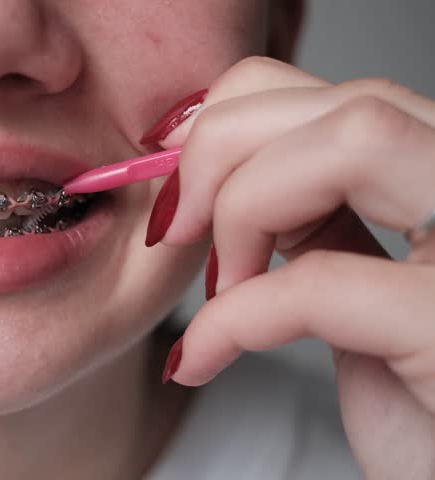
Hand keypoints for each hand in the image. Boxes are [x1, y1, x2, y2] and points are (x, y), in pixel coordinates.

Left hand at [153, 57, 434, 477]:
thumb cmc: (424, 408)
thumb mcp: (369, 293)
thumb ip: (325, 223)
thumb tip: (236, 176)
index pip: (350, 91)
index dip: (242, 116)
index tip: (174, 170)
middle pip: (350, 99)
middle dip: (225, 150)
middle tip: (178, 226)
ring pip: (354, 141)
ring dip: (245, 208)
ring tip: (220, 286)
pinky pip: (316, 283)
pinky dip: (232, 317)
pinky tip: (202, 357)